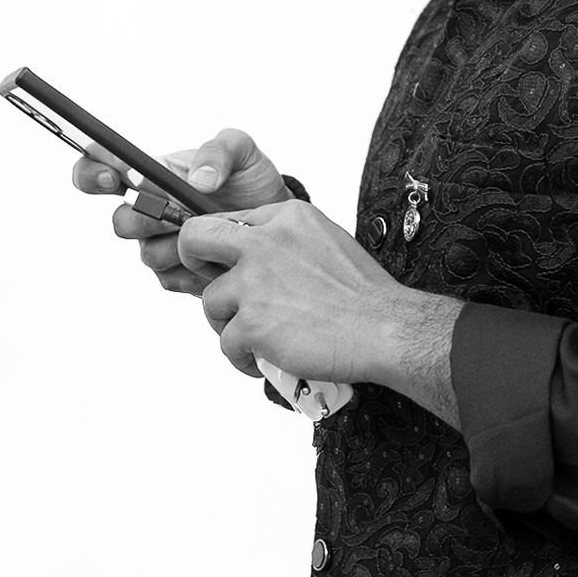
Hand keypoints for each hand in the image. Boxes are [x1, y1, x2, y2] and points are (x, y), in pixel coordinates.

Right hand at [70, 128, 289, 295]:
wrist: (275, 223)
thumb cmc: (251, 181)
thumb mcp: (244, 152)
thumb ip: (219, 151)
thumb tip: (198, 179)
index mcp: (152, 172)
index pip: (100, 167)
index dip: (92, 172)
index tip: (113, 177)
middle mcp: (147, 210)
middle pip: (120, 222)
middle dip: (147, 219)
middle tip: (179, 214)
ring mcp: (158, 243)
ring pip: (148, 254)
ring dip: (181, 246)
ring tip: (216, 234)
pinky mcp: (175, 274)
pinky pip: (171, 279)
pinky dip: (197, 268)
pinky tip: (220, 257)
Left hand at [182, 199, 458, 404]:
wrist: (385, 329)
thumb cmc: (363, 294)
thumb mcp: (325, 241)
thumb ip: (286, 242)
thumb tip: (255, 256)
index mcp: (286, 217)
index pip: (229, 219)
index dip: (223, 246)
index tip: (228, 265)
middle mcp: (265, 241)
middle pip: (195, 238)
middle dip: (192, 261)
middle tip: (211, 284)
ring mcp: (254, 281)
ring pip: (211, 301)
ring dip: (229, 323)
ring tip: (257, 337)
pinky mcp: (251, 322)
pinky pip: (226, 342)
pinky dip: (243, 357)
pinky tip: (265, 359)